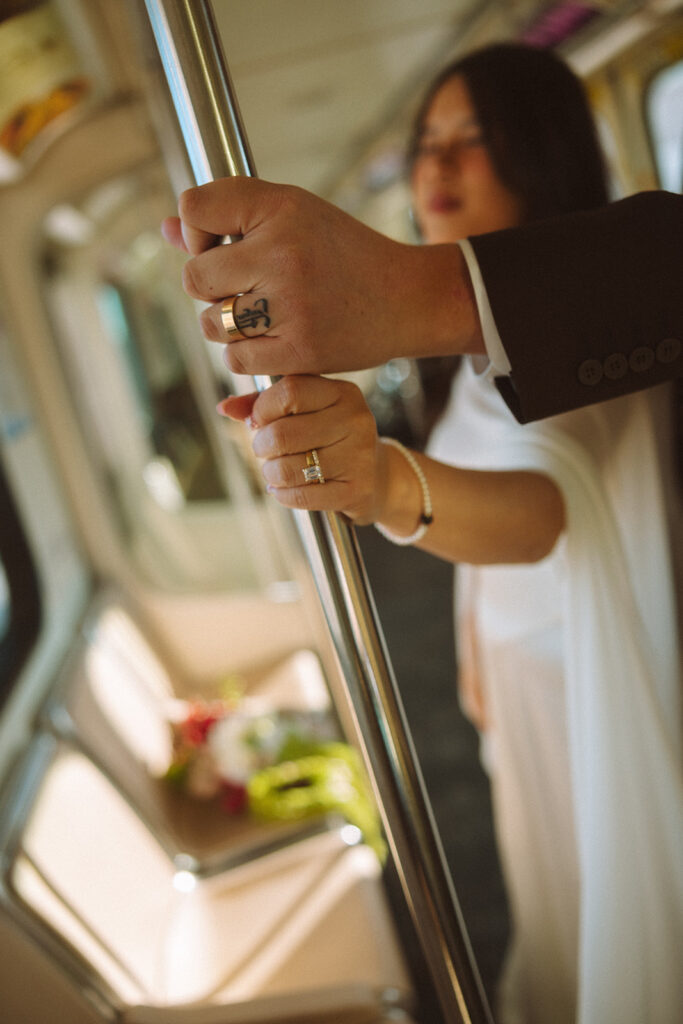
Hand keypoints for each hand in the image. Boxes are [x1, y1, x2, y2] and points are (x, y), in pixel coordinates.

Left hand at [162, 177, 481, 376]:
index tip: (220, 246)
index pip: (193, 210)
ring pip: (213, 323)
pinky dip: (247, 354)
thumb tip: (165, 228)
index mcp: (281, 208)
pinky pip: (236, 359)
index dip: (195, 233)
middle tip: (246, 288)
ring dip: (228, 324)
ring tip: (263, 314)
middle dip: (210, 288)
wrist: (406, 298)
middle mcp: (283, 252)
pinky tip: (273, 340)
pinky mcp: (299, 349)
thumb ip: (229, 218)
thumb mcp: (293, 216)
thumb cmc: (342, 253)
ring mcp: (291, 304)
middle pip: (195, 277)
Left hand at [218, 375, 385, 523]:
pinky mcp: (356, 490)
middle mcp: (356, 421)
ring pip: (287, 468)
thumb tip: (225, 408)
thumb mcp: (306, 412)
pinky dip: (283, 495)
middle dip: (262, 446)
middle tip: (265, 450)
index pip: (289, 392)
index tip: (258, 421)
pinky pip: (300, 495)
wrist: (378, 477)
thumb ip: (265, 404)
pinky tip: (286, 489)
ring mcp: (358, 457)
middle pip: (283, 433)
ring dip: (270, 473)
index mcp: (342, 393)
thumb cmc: (332, 438)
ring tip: (276, 471)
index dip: (262, 409)